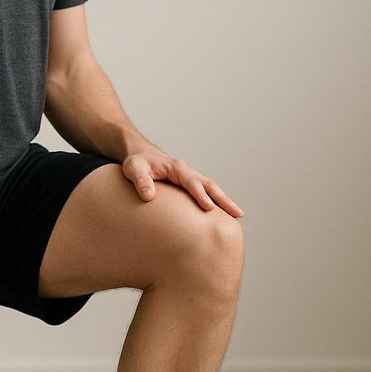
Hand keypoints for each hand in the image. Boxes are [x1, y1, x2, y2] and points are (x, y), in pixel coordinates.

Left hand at [120, 144, 243, 217]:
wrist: (141, 155)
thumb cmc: (136, 162)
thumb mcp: (133, 169)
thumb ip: (140, 181)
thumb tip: (148, 196)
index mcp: (176, 167)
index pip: (191, 182)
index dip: (200, 195)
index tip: (209, 208)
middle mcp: (187, 172)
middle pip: (210, 185)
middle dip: (224, 199)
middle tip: (237, 214)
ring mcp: (190, 178)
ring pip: (211, 189)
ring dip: (224, 201)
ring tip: (237, 216)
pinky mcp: (189, 185)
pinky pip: (205, 193)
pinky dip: (216, 202)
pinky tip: (222, 215)